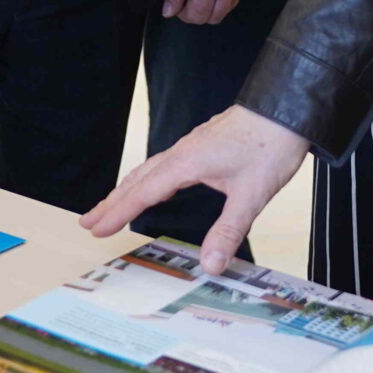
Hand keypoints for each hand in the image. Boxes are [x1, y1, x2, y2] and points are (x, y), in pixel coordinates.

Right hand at [82, 106, 307, 274]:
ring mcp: (191, 145)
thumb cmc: (271, 146)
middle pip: (137, 179)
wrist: (285, 106)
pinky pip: (163, 163)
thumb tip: (210, 265)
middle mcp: (182, 152)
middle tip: (87, 222)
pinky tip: (152, 183)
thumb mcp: (251, 195)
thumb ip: (228, 231)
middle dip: (111, 202)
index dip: (118, 213)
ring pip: (149, 169)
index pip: (143, 193)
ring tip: (109, 205)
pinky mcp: (202, 143)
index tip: (96, 229)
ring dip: (127, 189)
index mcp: (187, 163)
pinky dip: (147, 178)